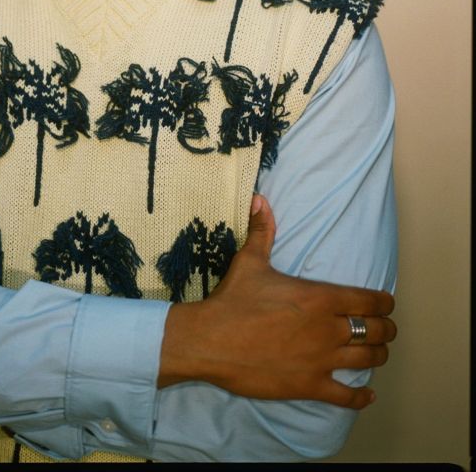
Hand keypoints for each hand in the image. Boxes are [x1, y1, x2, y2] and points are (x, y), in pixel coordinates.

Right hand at [158, 194, 395, 407]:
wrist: (211, 340)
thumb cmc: (233, 299)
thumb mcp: (250, 260)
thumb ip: (262, 231)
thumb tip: (261, 200)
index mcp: (320, 298)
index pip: (369, 300)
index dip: (384, 303)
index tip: (387, 304)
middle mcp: (328, 329)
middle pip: (375, 330)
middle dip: (385, 329)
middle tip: (385, 329)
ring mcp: (321, 360)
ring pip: (367, 360)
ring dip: (378, 356)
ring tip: (379, 354)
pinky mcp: (310, 385)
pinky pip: (346, 396)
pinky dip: (361, 397)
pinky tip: (367, 396)